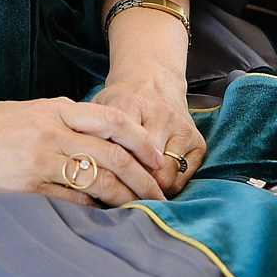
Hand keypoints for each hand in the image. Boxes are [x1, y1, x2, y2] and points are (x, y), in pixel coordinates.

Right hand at [0, 97, 168, 207]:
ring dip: (125, 196)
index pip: (110, 119)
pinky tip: (104, 215)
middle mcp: (50, 131)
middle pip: (113, 152)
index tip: (155, 157)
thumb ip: (54, 117)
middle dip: (143, 175)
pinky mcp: (28, 187)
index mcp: (50, 108)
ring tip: (141, 207)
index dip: (139, 140)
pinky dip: (93, 208)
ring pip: (99, 178)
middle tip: (159, 192)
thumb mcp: (18, 113)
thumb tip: (87, 129)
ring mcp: (39, 160)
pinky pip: (72, 199)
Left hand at [91, 68, 201, 196]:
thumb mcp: (100, 107)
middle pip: (146, 166)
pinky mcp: (198, 142)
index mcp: (130, 104)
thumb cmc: (121, 101)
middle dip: (131, 185)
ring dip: (151, 188)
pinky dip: (168, 186)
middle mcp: (161, 115)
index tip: (101, 187)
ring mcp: (182, 129)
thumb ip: (89, 133)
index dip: (110, 173)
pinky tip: (154, 183)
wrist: (153, 80)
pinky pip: (183, 177)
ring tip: (136, 192)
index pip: (121, 148)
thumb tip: (78, 170)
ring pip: (167, 175)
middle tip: (118, 197)